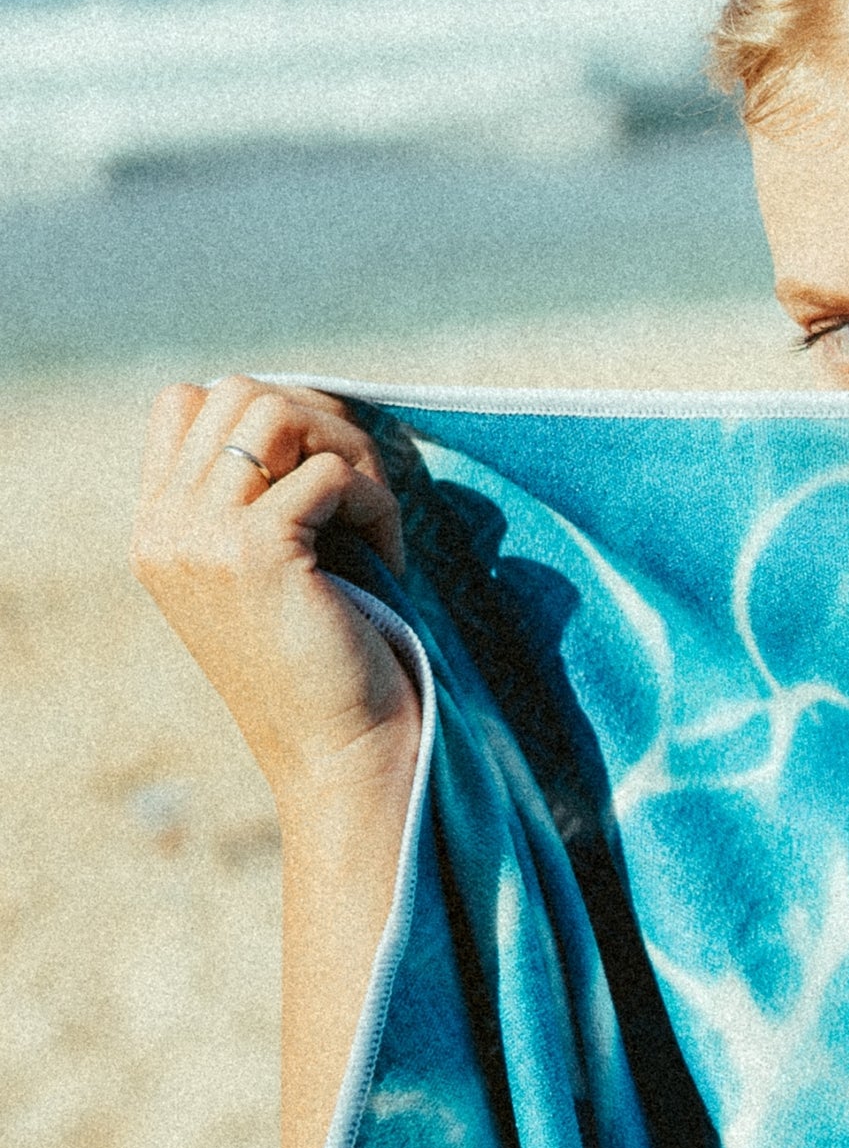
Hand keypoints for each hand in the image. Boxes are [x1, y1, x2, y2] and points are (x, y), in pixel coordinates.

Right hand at [130, 376, 421, 814]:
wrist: (342, 754)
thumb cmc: (331, 665)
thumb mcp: (276, 570)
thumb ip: (263, 495)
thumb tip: (319, 410)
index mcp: (158, 530)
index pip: (187, 404)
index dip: (273, 414)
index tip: (328, 470)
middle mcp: (164, 528)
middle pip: (238, 393)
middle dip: (322, 423)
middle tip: (367, 494)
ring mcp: (200, 537)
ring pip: (277, 412)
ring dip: (349, 453)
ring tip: (377, 520)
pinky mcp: (254, 551)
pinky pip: (330, 470)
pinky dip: (375, 501)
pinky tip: (391, 558)